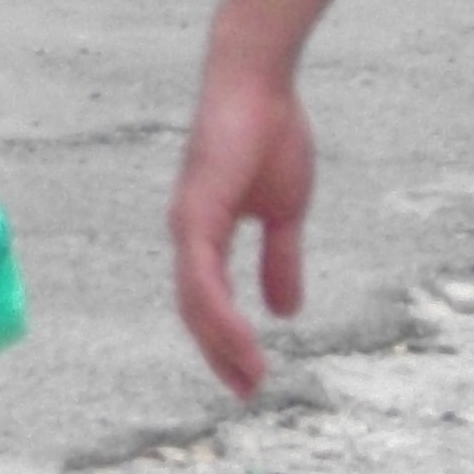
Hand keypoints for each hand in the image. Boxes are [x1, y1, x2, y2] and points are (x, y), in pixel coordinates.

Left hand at [168, 0, 345, 395]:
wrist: (259, 83)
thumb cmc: (268, 134)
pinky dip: (218, 311)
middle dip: (220, 353)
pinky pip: (201, 275)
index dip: (226, 340)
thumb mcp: (284, 211)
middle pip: (195, 309)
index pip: (207, 300)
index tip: (249, 376)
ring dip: (221, 343)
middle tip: (247, 390)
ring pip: (195, 301)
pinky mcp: (195, 211)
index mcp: (205, 234)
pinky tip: (239, 338)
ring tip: (250, 376)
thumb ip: (280, 259)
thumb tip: (285, 311)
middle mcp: (187, 233)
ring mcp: (187, 223)